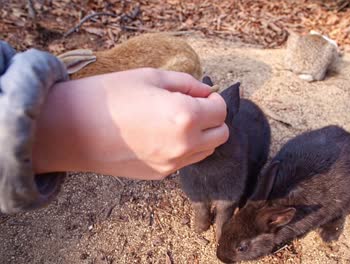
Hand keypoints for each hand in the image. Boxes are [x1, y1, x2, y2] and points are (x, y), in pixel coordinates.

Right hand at [33, 68, 227, 179]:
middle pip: (221, 135)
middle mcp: (184, 145)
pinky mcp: (159, 175)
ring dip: (202, 136)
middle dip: (213, 119)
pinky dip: (184, 149)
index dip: (215, 100)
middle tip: (195, 107)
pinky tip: (161, 136)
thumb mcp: (152, 76)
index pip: (221, 111)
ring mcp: (172, 164)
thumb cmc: (109, 95)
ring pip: (206, 151)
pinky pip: (185, 161)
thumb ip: (188, 84)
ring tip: (177, 122)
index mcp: (186, 116)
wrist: (71, 129)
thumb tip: (207, 93)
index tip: (204, 95)